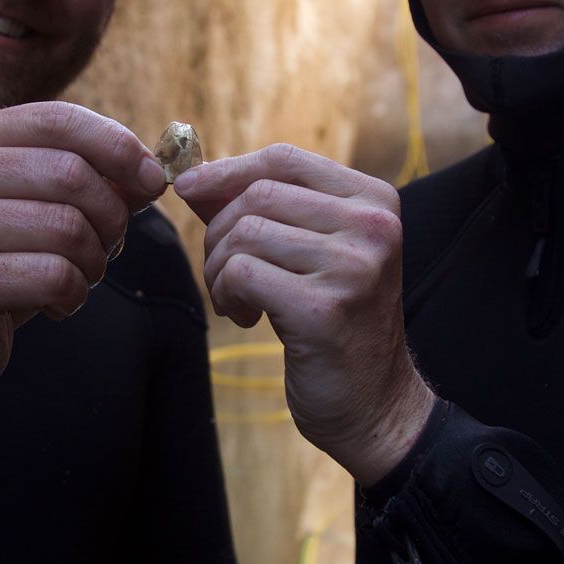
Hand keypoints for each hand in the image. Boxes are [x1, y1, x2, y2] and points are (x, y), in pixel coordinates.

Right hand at [0, 101, 167, 395]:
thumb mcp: (31, 201)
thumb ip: (86, 177)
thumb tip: (153, 173)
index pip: (60, 119)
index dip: (119, 146)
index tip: (153, 180)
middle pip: (71, 175)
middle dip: (111, 214)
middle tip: (109, 244)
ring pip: (67, 228)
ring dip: (94, 260)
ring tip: (80, 276)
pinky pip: (53, 276)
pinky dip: (74, 294)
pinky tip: (59, 303)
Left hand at [174, 145, 434, 485]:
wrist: (375, 403)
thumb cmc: (336, 322)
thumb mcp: (312, 251)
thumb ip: (265, 208)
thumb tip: (193, 177)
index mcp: (375, 201)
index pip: (285, 160)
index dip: (228, 170)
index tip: (188, 188)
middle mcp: (372, 227)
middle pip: (258, 196)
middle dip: (219, 232)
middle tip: (224, 272)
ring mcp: (352, 267)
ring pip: (244, 234)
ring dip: (220, 269)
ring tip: (236, 299)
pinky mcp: (322, 309)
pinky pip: (241, 274)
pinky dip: (227, 295)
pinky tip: (247, 318)